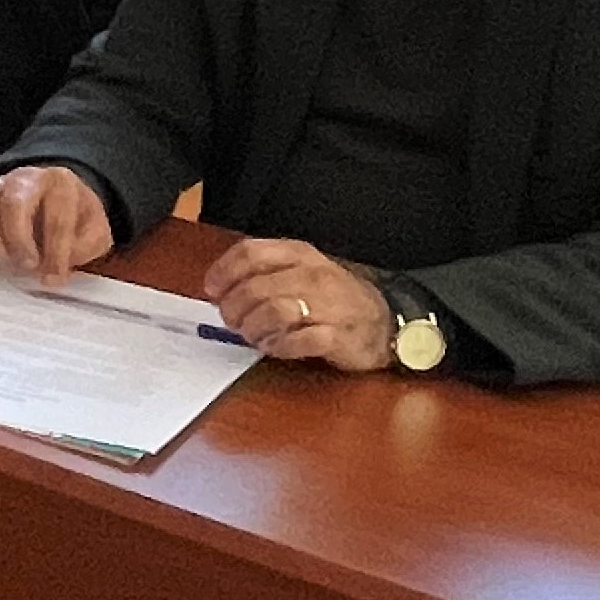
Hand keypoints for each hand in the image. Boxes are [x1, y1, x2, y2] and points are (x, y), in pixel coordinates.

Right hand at [0, 164, 117, 281]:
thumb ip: (84, 245)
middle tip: (26, 265)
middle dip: (19, 237)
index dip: (56, 250)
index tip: (54, 277)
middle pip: (15, 201)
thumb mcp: (94, 231)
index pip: (57, 216)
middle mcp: (25, 178)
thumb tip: (60, 263)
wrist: (57, 196)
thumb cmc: (74, 217)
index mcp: (60, 184)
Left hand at [200, 240, 394, 371]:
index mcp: (300, 254)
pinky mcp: (338, 336)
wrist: (386, 321)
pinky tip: (276, 347)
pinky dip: (279, 346)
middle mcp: (313, 276)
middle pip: (255, 287)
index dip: (223, 272)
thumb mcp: (300, 271)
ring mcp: (328, 306)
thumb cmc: (334, 297)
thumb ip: (263, 273)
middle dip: (234, 309)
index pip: (250, 253)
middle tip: (232, 322)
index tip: (212, 291)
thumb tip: (218, 289)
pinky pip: (298, 341)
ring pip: (273, 312)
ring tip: (253, 336)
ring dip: (253, 329)